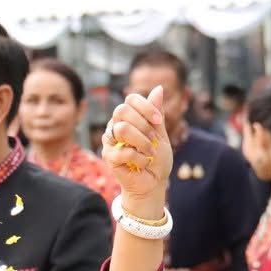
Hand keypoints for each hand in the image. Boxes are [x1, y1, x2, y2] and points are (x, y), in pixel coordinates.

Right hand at [103, 87, 172, 212]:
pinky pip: (124, 151)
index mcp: (128, 117)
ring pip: (122, 128)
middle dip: (143, 124)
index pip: (130, 99)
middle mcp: (116, 125)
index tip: (158, 120)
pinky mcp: (109, 156)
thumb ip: (157, 114)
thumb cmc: (156, 159)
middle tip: (154, 139)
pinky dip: (140, 158)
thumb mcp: (161, 134)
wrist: (153, 183)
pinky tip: (144, 164)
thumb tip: (158, 88)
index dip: (145, 107)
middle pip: (121, 110)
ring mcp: (110, 141)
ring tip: (150, 153)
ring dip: (142, 141)